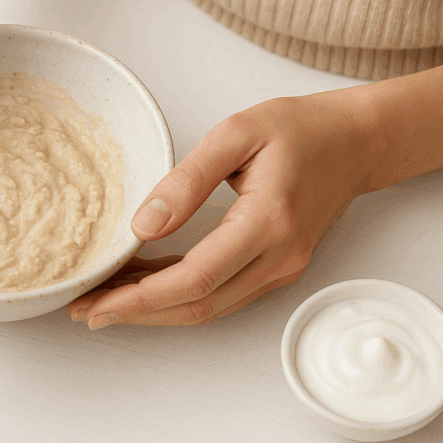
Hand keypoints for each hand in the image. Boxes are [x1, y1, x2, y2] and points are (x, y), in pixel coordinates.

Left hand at [69, 92, 377, 327]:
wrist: (356, 141)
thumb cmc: (299, 128)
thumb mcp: (236, 134)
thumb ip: (187, 180)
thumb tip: (143, 225)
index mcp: (267, 223)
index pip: (195, 279)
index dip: (141, 299)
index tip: (98, 303)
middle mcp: (279, 258)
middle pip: (197, 306)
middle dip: (136, 313)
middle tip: (86, 309)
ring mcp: (281, 269)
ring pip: (208, 307)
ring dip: (155, 308)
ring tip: (106, 298)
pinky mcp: (277, 268)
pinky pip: (221, 292)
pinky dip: (179, 293)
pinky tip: (145, 281)